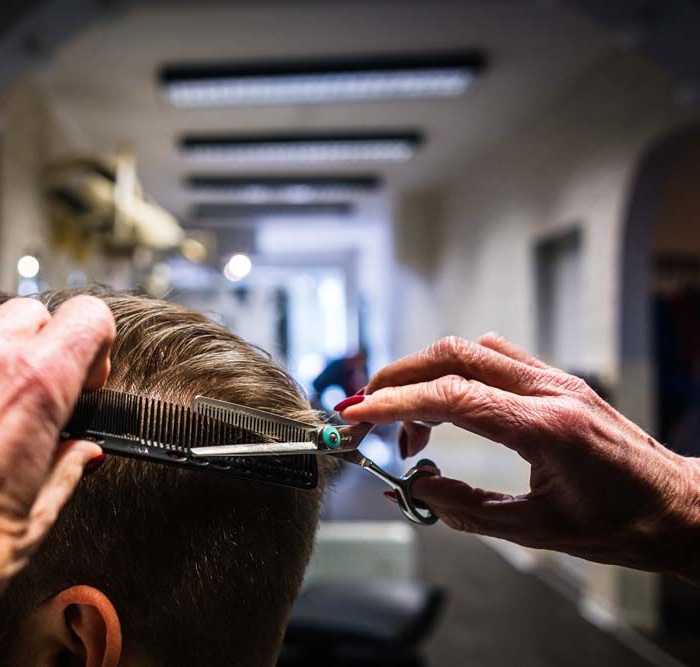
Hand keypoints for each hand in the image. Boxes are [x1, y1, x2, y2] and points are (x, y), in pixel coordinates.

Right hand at [338, 333, 699, 580]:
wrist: (680, 508)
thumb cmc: (621, 525)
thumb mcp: (536, 530)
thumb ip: (465, 509)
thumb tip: (414, 487)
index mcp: (546, 428)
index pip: (451, 396)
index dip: (394, 403)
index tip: (358, 416)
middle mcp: (550, 390)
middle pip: (453, 355)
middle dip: (398, 378)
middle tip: (368, 412)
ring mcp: (556, 379)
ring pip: (471, 349)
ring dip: (426, 374)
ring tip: (411, 426)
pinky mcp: (557, 380)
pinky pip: (495, 356)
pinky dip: (456, 371)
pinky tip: (450, 406)